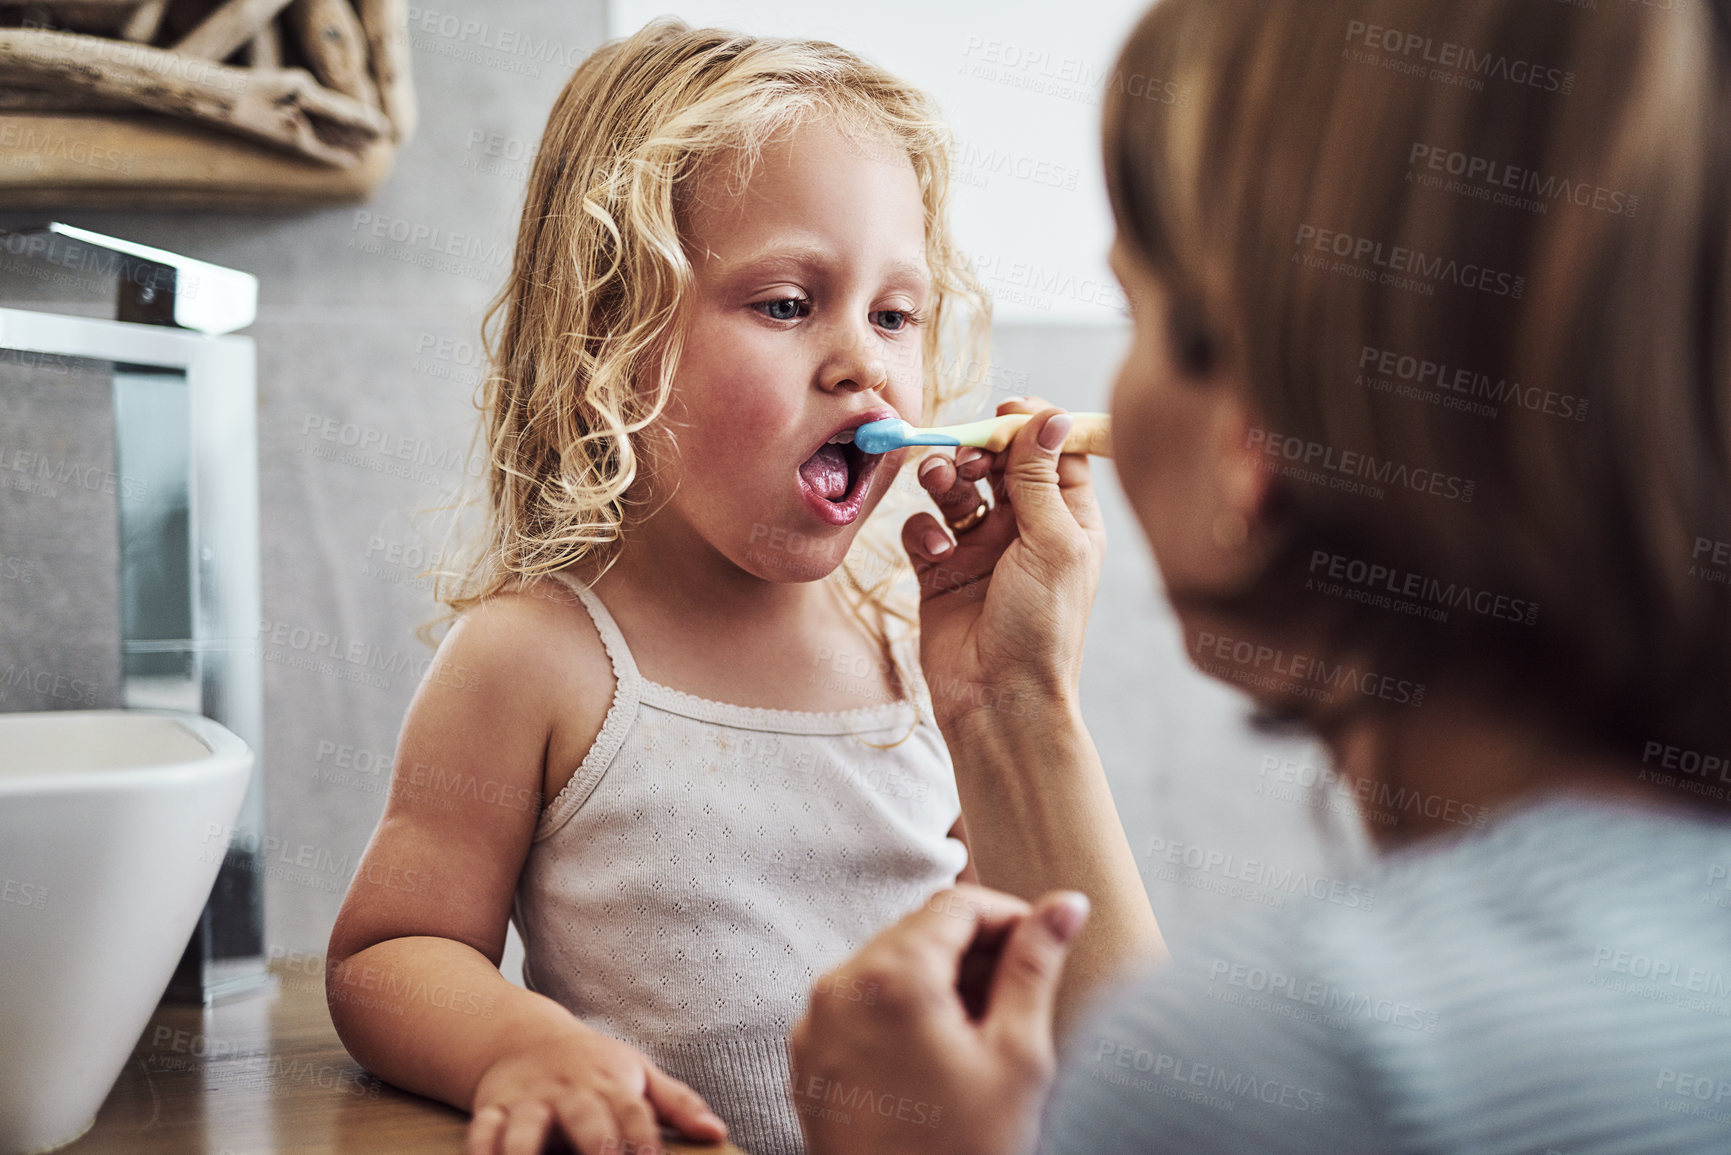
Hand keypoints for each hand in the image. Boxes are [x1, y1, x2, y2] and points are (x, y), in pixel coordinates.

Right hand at [466, 1021, 727, 1154]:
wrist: (525, 1035)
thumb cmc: (594, 1065)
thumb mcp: (639, 1074)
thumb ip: (677, 1104)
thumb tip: (717, 1133)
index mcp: (610, 1083)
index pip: (632, 1111)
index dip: (644, 1138)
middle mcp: (569, 1091)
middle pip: (584, 1118)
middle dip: (596, 1148)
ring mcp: (528, 1101)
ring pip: (524, 1128)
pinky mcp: (492, 1110)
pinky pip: (482, 1132)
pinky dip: (480, 1151)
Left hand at [789, 883, 1090, 1154]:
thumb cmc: (965, 1152)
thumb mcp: (1017, 1054)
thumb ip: (1036, 965)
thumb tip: (1066, 904)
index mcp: (891, 976)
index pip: (957, 905)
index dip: (1009, 917)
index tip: (1043, 945)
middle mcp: (839, 988)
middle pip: (918, 932)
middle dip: (974, 952)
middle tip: (1021, 995)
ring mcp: (816, 1026)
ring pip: (887, 969)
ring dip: (939, 982)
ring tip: (984, 1033)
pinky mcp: (809, 1060)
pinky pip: (859, 1009)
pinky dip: (901, 1013)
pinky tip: (940, 1057)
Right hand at [901, 398, 1106, 731]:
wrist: (999, 699)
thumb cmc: (1041, 626)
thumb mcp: (1053, 543)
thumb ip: (1042, 478)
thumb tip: (1052, 416)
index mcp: (1067, 521)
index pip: (1054, 454)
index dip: (1032, 427)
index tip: (1007, 412)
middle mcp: (1025, 530)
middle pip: (999, 464)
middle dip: (980, 450)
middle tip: (967, 455)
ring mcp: (981, 549)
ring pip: (956, 489)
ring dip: (945, 478)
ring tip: (939, 483)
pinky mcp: (940, 571)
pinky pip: (924, 528)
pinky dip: (925, 530)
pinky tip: (937, 552)